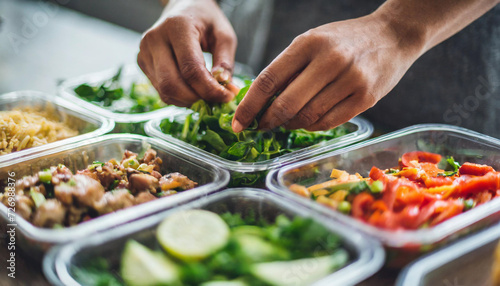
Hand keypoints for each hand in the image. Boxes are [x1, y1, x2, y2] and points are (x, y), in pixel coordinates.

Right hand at [137, 0, 236, 106]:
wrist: (182, 6)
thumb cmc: (206, 20)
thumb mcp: (224, 34)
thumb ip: (225, 61)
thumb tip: (224, 87)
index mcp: (177, 27)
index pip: (190, 69)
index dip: (209, 89)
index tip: (227, 97)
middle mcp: (155, 39)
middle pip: (172, 84)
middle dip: (197, 99)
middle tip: (216, 101)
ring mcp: (144, 51)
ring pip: (165, 91)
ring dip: (188, 101)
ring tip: (206, 96)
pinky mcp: (142, 62)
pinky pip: (161, 89)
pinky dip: (179, 97)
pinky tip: (193, 91)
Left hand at [232, 14, 423, 131]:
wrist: (392, 36)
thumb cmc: (344, 40)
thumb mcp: (312, 41)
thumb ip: (288, 68)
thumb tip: (260, 101)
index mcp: (308, 43)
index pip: (268, 80)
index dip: (249, 105)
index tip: (238, 122)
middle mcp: (329, 61)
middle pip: (286, 104)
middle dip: (268, 120)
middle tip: (262, 126)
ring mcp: (350, 80)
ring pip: (307, 117)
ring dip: (290, 125)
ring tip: (286, 121)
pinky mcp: (365, 98)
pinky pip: (328, 122)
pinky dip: (312, 126)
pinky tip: (307, 121)